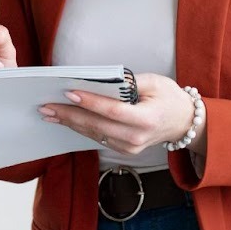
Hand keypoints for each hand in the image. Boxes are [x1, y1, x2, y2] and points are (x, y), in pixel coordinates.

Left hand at [38, 72, 195, 155]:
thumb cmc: (169, 98)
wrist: (183, 122)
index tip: (69, 92)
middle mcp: (137, 137)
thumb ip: (130, 81)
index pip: (112, 111)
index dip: (89, 102)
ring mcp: (130, 148)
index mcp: (147, 119)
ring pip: (94, 134)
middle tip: (47, 106)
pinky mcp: (124, 151)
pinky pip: (99, 138)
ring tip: (49, 113)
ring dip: (70, 123)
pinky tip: (66, 120)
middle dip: (70, 115)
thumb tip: (101, 79)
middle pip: (98, 126)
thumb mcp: (155, 81)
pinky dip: (81, 128)